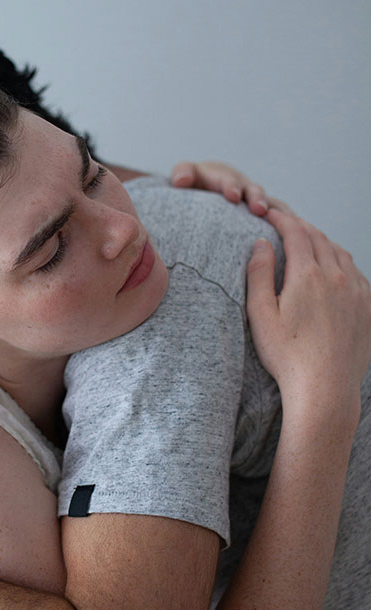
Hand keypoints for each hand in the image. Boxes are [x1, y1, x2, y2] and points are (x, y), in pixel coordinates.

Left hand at [171, 161, 280, 216]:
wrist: (204, 194)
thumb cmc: (191, 188)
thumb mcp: (185, 177)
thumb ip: (183, 174)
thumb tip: (182, 180)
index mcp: (223, 177)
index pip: (226, 179)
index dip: (230, 185)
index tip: (232, 196)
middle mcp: (244, 187)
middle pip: (253, 190)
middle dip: (256, 198)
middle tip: (259, 209)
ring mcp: (255, 201)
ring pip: (271, 205)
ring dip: (277, 214)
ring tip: (286, 223)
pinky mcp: (264, 216)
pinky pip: (280, 220)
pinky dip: (290, 225)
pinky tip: (300, 239)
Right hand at [246, 208, 370, 421]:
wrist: (325, 388)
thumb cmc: (286, 355)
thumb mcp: (261, 315)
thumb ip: (259, 274)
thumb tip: (262, 243)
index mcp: (308, 276)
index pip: (296, 234)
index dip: (282, 219)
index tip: (269, 212)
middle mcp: (337, 278)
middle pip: (319, 238)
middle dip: (301, 226)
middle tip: (285, 221)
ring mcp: (357, 292)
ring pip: (341, 253)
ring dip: (322, 241)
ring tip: (307, 240)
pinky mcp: (368, 308)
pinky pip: (356, 273)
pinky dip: (341, 261)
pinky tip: (333, 268)